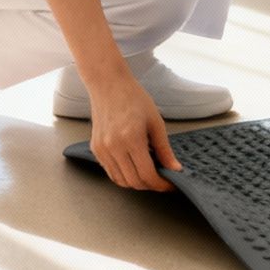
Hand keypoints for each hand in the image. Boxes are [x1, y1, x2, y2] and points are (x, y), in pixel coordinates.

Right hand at [88, 77, 180, 191]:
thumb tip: (174, 169)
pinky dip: (124, 175)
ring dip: (136, 182)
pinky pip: (110, 172)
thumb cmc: (133, 98)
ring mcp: (102, 149)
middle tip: (162, 180)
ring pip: (121, 181)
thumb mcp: (156, 122)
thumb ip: (164, 149)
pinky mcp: (95, 149)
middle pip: (134, 182)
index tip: (170, 184)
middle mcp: (113, 147)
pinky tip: (134, 166)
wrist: (108, 85)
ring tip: (149, 173)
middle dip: (150, 185)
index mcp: (131, 139)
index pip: (147, 174)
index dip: (161, 184)